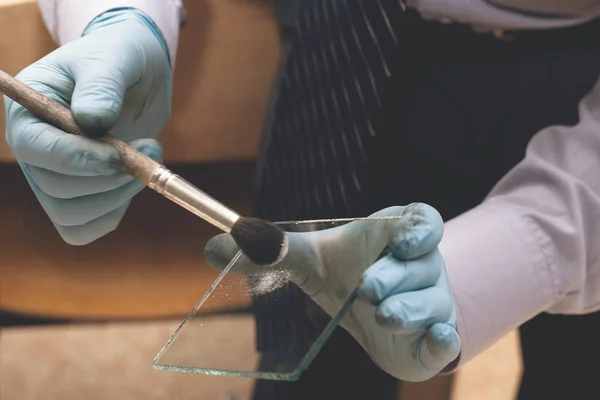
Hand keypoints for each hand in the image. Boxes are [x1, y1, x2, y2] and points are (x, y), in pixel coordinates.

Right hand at [4, 9, 171, 244]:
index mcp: (28, 113)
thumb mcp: (112, 58)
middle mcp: (36, 151)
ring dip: (117, 197)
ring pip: (71, 215)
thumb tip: (93, 119)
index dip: (75, 159)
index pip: (35, 149)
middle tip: (151, 148)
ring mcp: (56, 176)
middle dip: (108, 178)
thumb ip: (102, 84)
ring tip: (149, 160)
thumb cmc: (118, 59)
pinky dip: (114, 212)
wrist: (136, 75)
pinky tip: (135, 182)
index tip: (116, 156)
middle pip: (56, 189)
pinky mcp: (81, 195)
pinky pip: (86, 227)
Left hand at [205, 204, 460, 381]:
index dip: (418, 227)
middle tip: (366, 287)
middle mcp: (421, 267)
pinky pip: (449, 337)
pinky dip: (445, 340)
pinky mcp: (433, 338)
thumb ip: (270, 251)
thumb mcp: (309, 260)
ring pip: (433, 301)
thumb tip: (211, 247)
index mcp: (396, 238)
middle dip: (395, 275)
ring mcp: (432, 302)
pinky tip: (435, 339)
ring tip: (384, 315)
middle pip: (422, 264)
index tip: (401, 237)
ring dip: (410, 308)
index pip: (423, 221)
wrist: (370, 315)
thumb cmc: (344, 275)